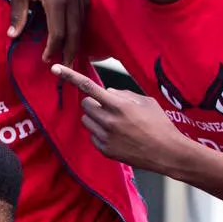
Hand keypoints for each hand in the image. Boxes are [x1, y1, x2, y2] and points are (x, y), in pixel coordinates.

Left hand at [6, 0, 87, 65]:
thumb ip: (17, 15)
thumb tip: (12, 37)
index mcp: (57, 0)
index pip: (58, 33)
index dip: (52, 48)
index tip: (45, 59)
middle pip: (75, 30)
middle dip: (70, 50)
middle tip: (66, 65)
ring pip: (82, 19)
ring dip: (77, 37)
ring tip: (71, 51)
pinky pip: (84, 7)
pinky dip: (80, 21)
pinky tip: (75, 29)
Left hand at [51, 64, 187, 173]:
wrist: (167, 153)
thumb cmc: (159, 124)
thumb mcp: (145, 101)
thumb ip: (123, 94)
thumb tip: (107, 93)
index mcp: (118, 105)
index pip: (88, 86)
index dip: (70, 76)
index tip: (55, 68)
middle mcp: (108, 121)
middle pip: (85, 104)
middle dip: (94, 103)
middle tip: (110, 107)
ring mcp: (105, 137)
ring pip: (87, 120)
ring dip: (96, 118)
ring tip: (116, 123)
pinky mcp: (105, 150)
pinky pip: (93, 136)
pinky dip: (100, 133)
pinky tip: (118, 136)